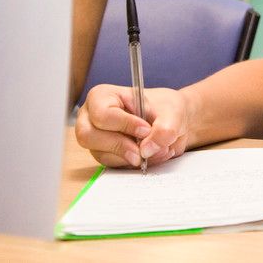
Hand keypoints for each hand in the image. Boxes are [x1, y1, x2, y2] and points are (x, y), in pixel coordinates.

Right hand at [75, 84, 191, 167]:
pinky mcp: (104, 154)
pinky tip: (150, 155)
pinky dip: (132, 163)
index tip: (146, 129)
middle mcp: (91, 117)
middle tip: (144, 150)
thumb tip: (146, 150)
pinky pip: (111, 165)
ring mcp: (95, 138)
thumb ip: (164, 130)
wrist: (171, 122)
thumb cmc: (165, 109)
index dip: (124, 124)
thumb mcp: (173, 114)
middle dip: (120, 145)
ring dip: (130, 156)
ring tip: (156, 150)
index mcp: (103, 96)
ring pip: (101, 154)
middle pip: (89, 136)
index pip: (102, 114)